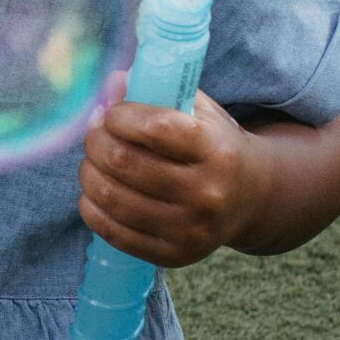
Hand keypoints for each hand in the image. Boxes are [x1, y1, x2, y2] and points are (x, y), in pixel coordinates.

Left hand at [78, 87, 259, 266]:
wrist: (252, 198)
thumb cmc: (213, 145)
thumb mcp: (196, 110)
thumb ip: (155, 90)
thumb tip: (110, 83)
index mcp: (215, 150)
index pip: (153, 128)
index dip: (118, 116)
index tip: (112, 114)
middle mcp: (207, 194)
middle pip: (122, 161)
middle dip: (95, 141)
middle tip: (95, 136)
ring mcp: (190, 229)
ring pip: (110, 196)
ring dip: (88, 172)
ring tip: (94, 162)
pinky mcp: (173, 255)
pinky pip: (110, 230)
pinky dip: (90, 206)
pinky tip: (96, 192)